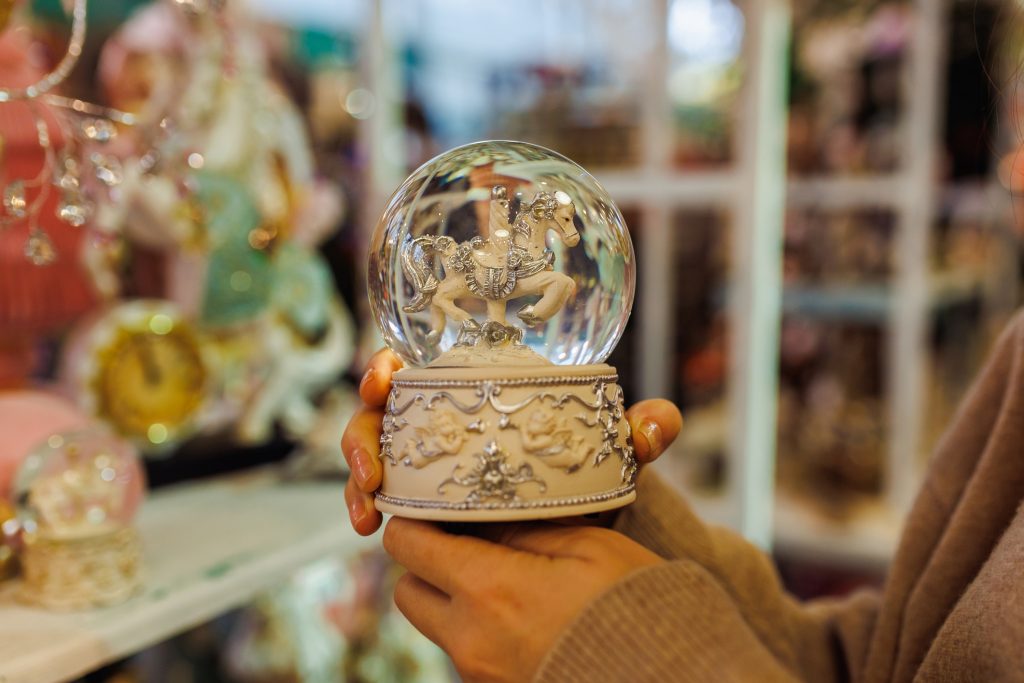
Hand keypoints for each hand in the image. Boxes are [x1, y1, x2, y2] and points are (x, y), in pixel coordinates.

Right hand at [340, 349, 683, 534]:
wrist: (579, 528)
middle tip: (372, 468)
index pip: (421, 368)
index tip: (387, 375)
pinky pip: (381, 498)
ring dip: (358, 479)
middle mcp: (439, 421)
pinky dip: (369, 509)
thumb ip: (635, 434)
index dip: (390, 365)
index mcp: (474, 390)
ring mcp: (423, 461)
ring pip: (373, 455)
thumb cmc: (584, 472)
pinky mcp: (417, 501)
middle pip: (382, 412)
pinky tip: (372, 529)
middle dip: (362, 434)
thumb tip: (661, 422)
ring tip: (369, 514)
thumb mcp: (606, 452)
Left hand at [385, 517, 662, 682]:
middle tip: (465, 539)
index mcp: (488, 590)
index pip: (407, 545)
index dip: (413, 519)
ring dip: (452, 597)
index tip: (431, 505)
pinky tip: (523, 612)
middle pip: (407, 589)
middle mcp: (470, 639)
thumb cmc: (635, 607)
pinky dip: (479, 628)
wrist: (669, 679)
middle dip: (426, 562)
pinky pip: (465, 652)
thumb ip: (524, 526)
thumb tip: (480, 513)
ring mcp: (479, 674)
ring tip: (502, 576)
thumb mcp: (588, 545)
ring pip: (434, 624)